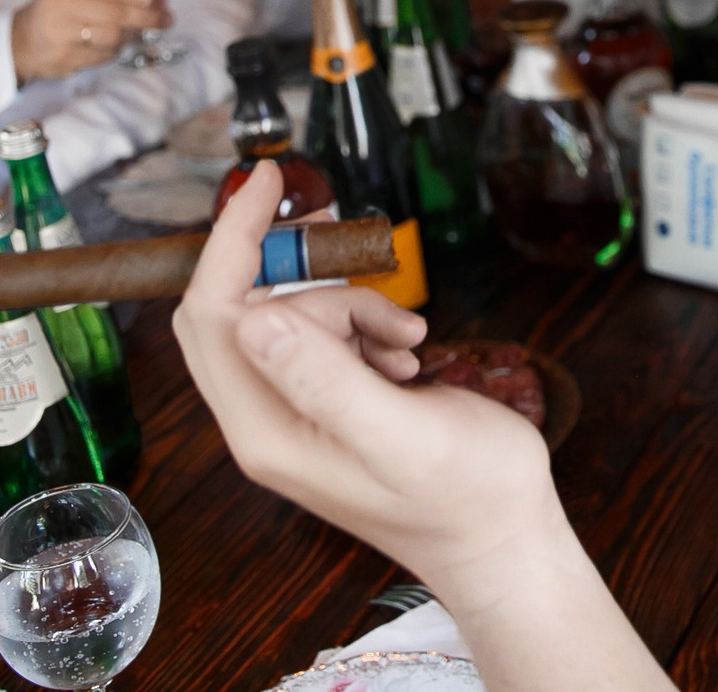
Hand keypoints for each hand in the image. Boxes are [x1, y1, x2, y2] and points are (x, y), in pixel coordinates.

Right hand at [11, 0, 172, 81]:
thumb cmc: (59, 9)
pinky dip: (115, 50)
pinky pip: (104, 55)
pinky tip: (114, 44)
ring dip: (132, 35)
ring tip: (137, 32)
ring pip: (115, 36)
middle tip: (166, 19)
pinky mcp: (64, 57)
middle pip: (119, 12)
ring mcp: (61, 32)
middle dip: (150, 16)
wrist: (21, 40)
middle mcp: (62, 3)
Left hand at [173, 165, 559, 604]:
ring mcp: (295, 416)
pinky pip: (325, 337)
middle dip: (293, 268)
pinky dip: (367, 328)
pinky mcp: (327, 406)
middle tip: (343, 235)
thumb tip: (256, 319)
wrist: (502, 537)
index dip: (233, 240)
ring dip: (350, 307)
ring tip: (404, 340)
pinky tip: (406, 354)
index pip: (215, 314)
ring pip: (292, 316)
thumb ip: (324, 379)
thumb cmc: (464, 496)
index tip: (270, 181)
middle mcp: (266, 422)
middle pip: (239, 308)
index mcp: (265, 430)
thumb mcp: (398, 435)